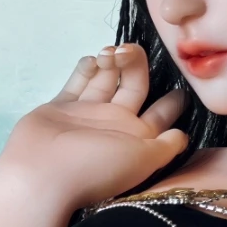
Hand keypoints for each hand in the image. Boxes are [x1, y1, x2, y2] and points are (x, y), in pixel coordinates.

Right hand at [0, 44, 187, 211]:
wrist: (43, 176)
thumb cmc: (96, 168)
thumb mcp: (144, 159)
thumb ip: (167, 146)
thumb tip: (184, 135)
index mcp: (138, 136)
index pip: (162, 112)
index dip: (173, 98)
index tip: (181, 81)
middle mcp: (115, 123)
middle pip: (134, 85)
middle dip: (136, 65)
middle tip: (129, 51)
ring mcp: (87, 113)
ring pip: (106, 79)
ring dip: (112, 61)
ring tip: (110, 53)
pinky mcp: (61, 107)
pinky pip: (77, 82)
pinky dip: (86, 68)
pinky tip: (92, 60)